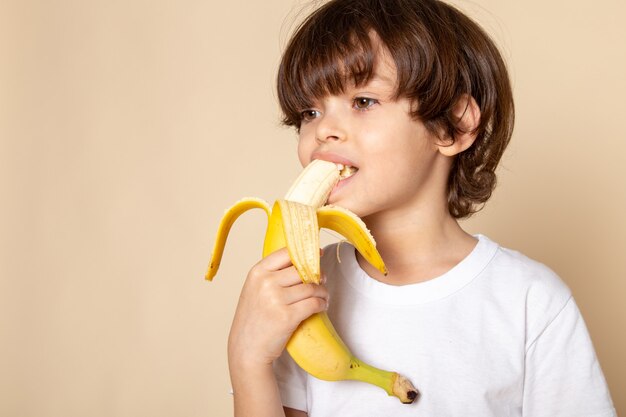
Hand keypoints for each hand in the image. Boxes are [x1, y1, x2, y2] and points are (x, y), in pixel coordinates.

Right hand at [227, 248, 328, 370]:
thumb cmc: (253, 319)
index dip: (305, 254)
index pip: (287, 253)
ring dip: (322, 292)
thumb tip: (302, 263)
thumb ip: (273, 275)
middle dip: (317, 275)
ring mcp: (276, 299)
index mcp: (257, 272)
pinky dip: (322, 304)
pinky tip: (322, 306)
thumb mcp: (254, 290)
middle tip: (322, 280)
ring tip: (323, 296)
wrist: (246, 348)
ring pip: (311, 287)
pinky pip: (314, 303)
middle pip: (302, 270)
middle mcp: (266, 283)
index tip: (317, 255)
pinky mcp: (288, 316)